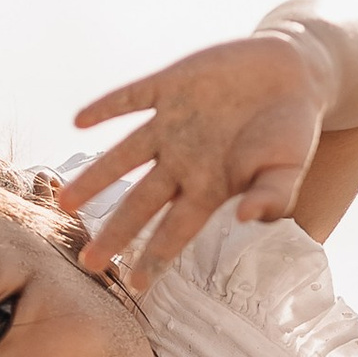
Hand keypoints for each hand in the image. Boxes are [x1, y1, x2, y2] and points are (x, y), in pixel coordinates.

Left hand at [61, 32, 327, 276]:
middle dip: (115, 231)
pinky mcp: (170, 85)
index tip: (135, 285)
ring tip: (65, 201)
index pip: (177, 229)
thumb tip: (248, 218)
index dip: (157, 256)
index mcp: (209, 186)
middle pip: (140, 201)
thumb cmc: (291, 129)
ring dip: (95, 176)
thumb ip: (273, 195)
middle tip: (88, 262)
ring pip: (123, 155)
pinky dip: (107, 107)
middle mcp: (182, 160)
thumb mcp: (290, 167)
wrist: (292, 71)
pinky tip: (80, 121)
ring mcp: (171, 123)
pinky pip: (132, 98)